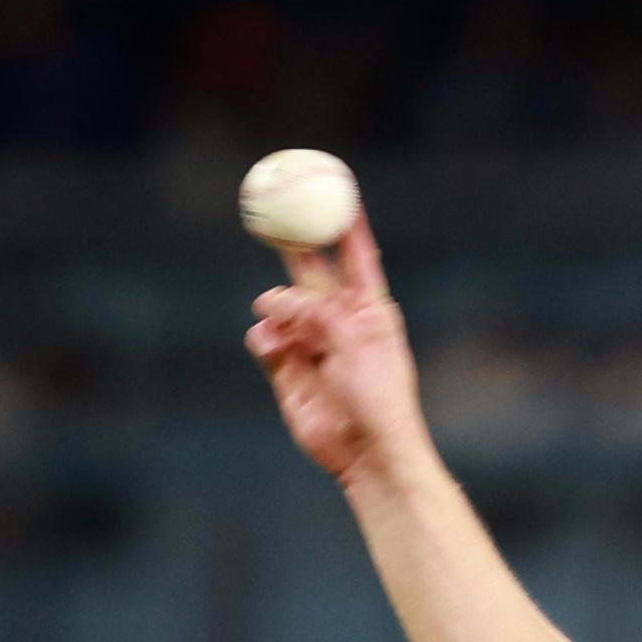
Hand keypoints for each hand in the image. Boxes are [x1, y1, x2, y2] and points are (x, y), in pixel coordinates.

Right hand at [244, 218, 436, 488]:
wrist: (368, 454)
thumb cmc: (378, 400)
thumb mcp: (354, 346)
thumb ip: (316, 314)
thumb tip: (273, 299)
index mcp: (371, 310)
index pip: (357, 255)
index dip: (346, 222)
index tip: (338, 187)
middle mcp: (340, 321)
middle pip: (311, 269)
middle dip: (294, 241)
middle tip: (274, 210)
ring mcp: (312, 344)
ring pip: (280, 305)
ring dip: (276, 308)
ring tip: (286, 329)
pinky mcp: (287, 369)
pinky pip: (264, 339)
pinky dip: (263, 338)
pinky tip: (272, 348)